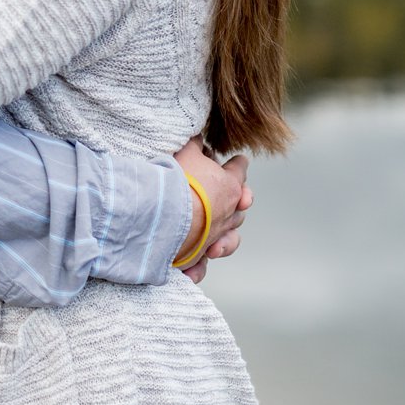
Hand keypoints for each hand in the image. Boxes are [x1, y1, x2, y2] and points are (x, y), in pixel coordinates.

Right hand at [173, 137, 250, 282]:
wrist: (165, 215)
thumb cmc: (177, 181)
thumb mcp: (185, 152)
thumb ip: (193, 144)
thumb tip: (197, 136)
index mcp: (230, 185)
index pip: (238, 169)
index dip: (237, 164)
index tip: (239, 161)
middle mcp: (228, 212)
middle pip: (239, 206)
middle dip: (236, 201)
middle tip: (233, 197)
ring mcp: (217, 235)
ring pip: (230, 236)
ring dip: (224, 234)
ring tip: (215, 231)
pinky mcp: (201, 255)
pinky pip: (204, 263)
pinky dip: (199, 266)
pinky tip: (193, 268)